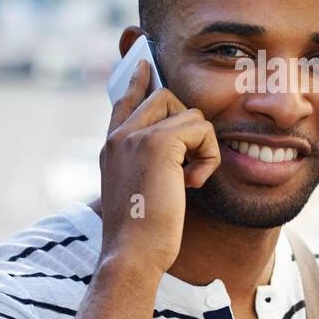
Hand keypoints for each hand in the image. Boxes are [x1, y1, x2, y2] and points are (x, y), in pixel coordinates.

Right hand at [97, 60, 221, 277]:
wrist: (132, 253)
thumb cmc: (141, 234)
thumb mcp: (139, 191)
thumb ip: (147, 165)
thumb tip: (178, 150)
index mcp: (111, 146)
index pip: (125, 100)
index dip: (137, 80)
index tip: (143, 64)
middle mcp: (119, 136)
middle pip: (164, 96)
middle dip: (188, 125)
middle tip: (187, 167)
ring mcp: (135, 135)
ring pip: (188, 111)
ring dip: (200, 146)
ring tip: (188, 180)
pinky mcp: (157, 142)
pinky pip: (201, 129)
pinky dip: (207, 157)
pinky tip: (193, 184)